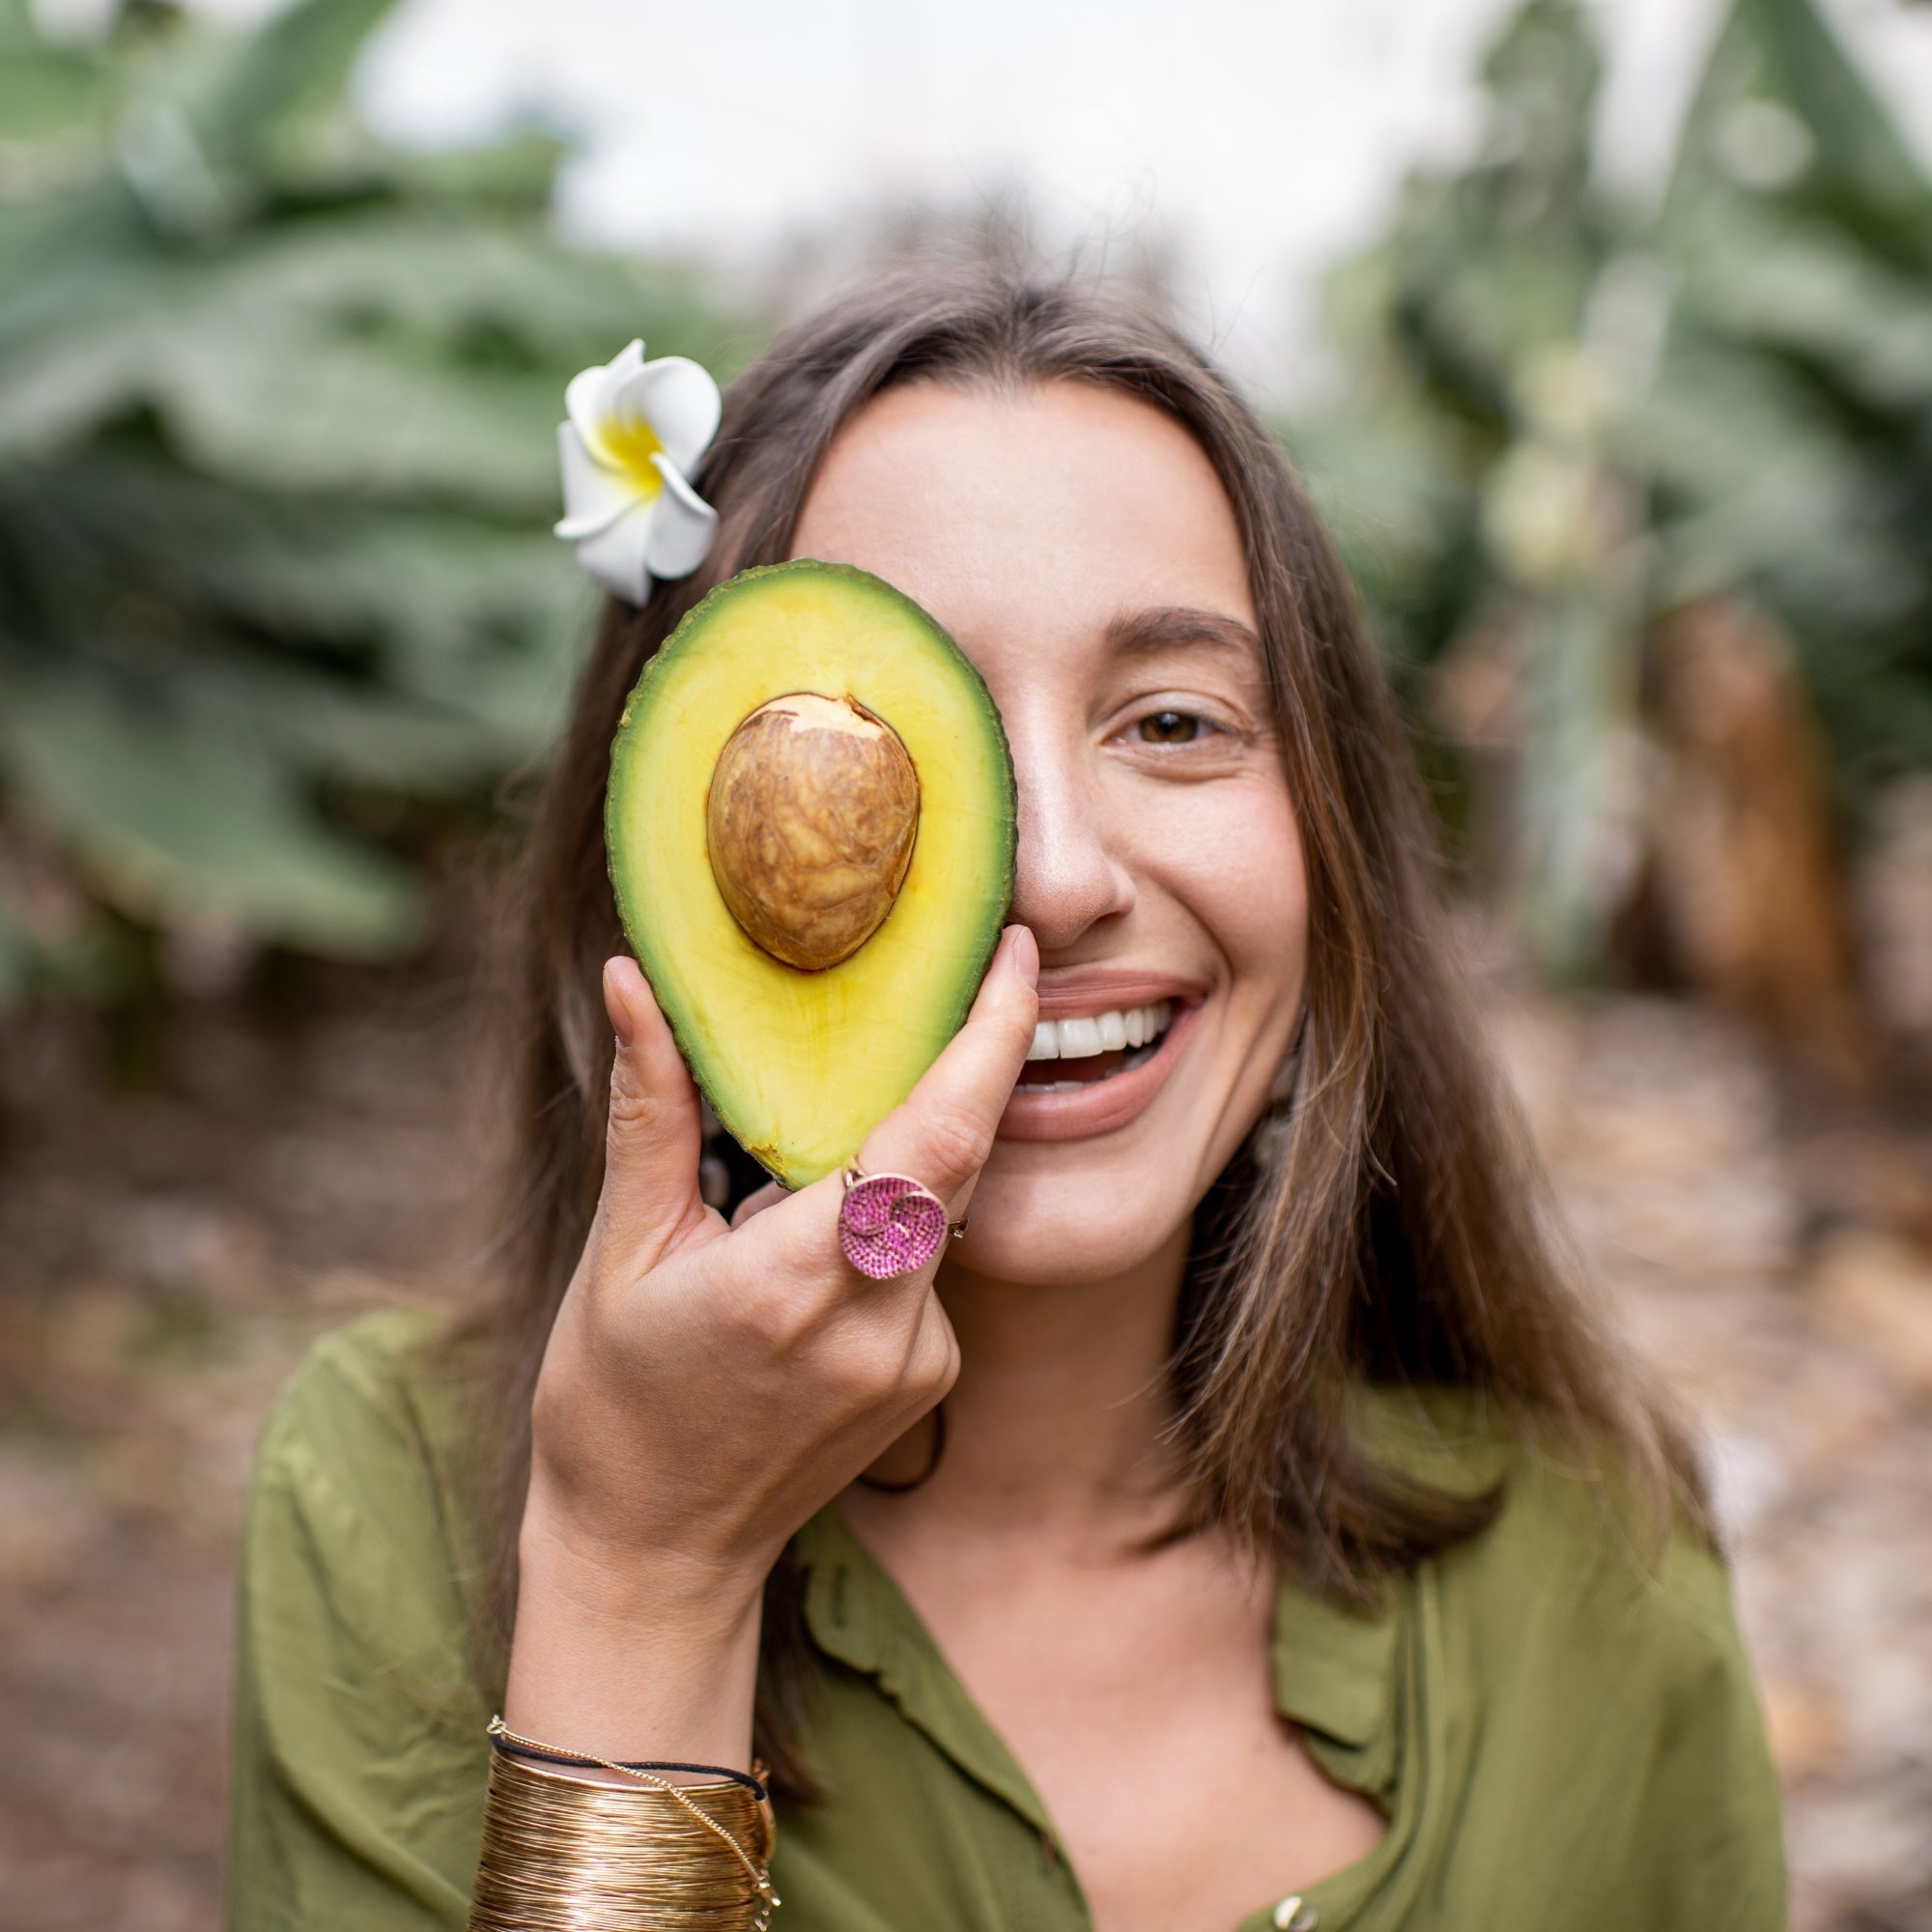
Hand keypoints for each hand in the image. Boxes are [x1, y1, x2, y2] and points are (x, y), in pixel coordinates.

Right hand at [504, 924, 1037, 1760]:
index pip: (932, 1140)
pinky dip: (887, 1224)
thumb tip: (636, 979)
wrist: (657, 1554)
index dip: (989, 1040)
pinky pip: (930, 1261)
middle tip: (957, 977)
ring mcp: (918, 1360)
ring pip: (942, 1206)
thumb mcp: (618, 1252)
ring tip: (806, 1168)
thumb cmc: (613, 1402)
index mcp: (793, 1281)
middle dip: (964, 1063)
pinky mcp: (931, 1376)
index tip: (1015, 952)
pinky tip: (811, 1255)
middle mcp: (879, 1324)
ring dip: (898, 1156)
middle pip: (956, 1158)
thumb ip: (652, 1110)